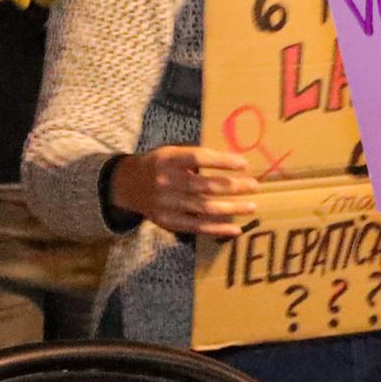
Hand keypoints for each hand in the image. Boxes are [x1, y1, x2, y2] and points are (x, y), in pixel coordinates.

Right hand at [109, 146, 256, 236]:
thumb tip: (235, 161)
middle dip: (233, 186)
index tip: (245, 164)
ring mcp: (165, 204)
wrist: (125, 185)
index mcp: (167, 159)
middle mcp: (165, 181)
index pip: (198, 158)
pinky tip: (236, 228)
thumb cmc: (159, 165)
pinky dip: (218, 229)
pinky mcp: (167, 221)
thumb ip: (196, 156)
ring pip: (204, 208)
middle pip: (205, 186)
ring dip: (231, 208)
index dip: (222, 161)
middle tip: (255, 186)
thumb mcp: (171, 153)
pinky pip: (196, 227)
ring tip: (252, 206)